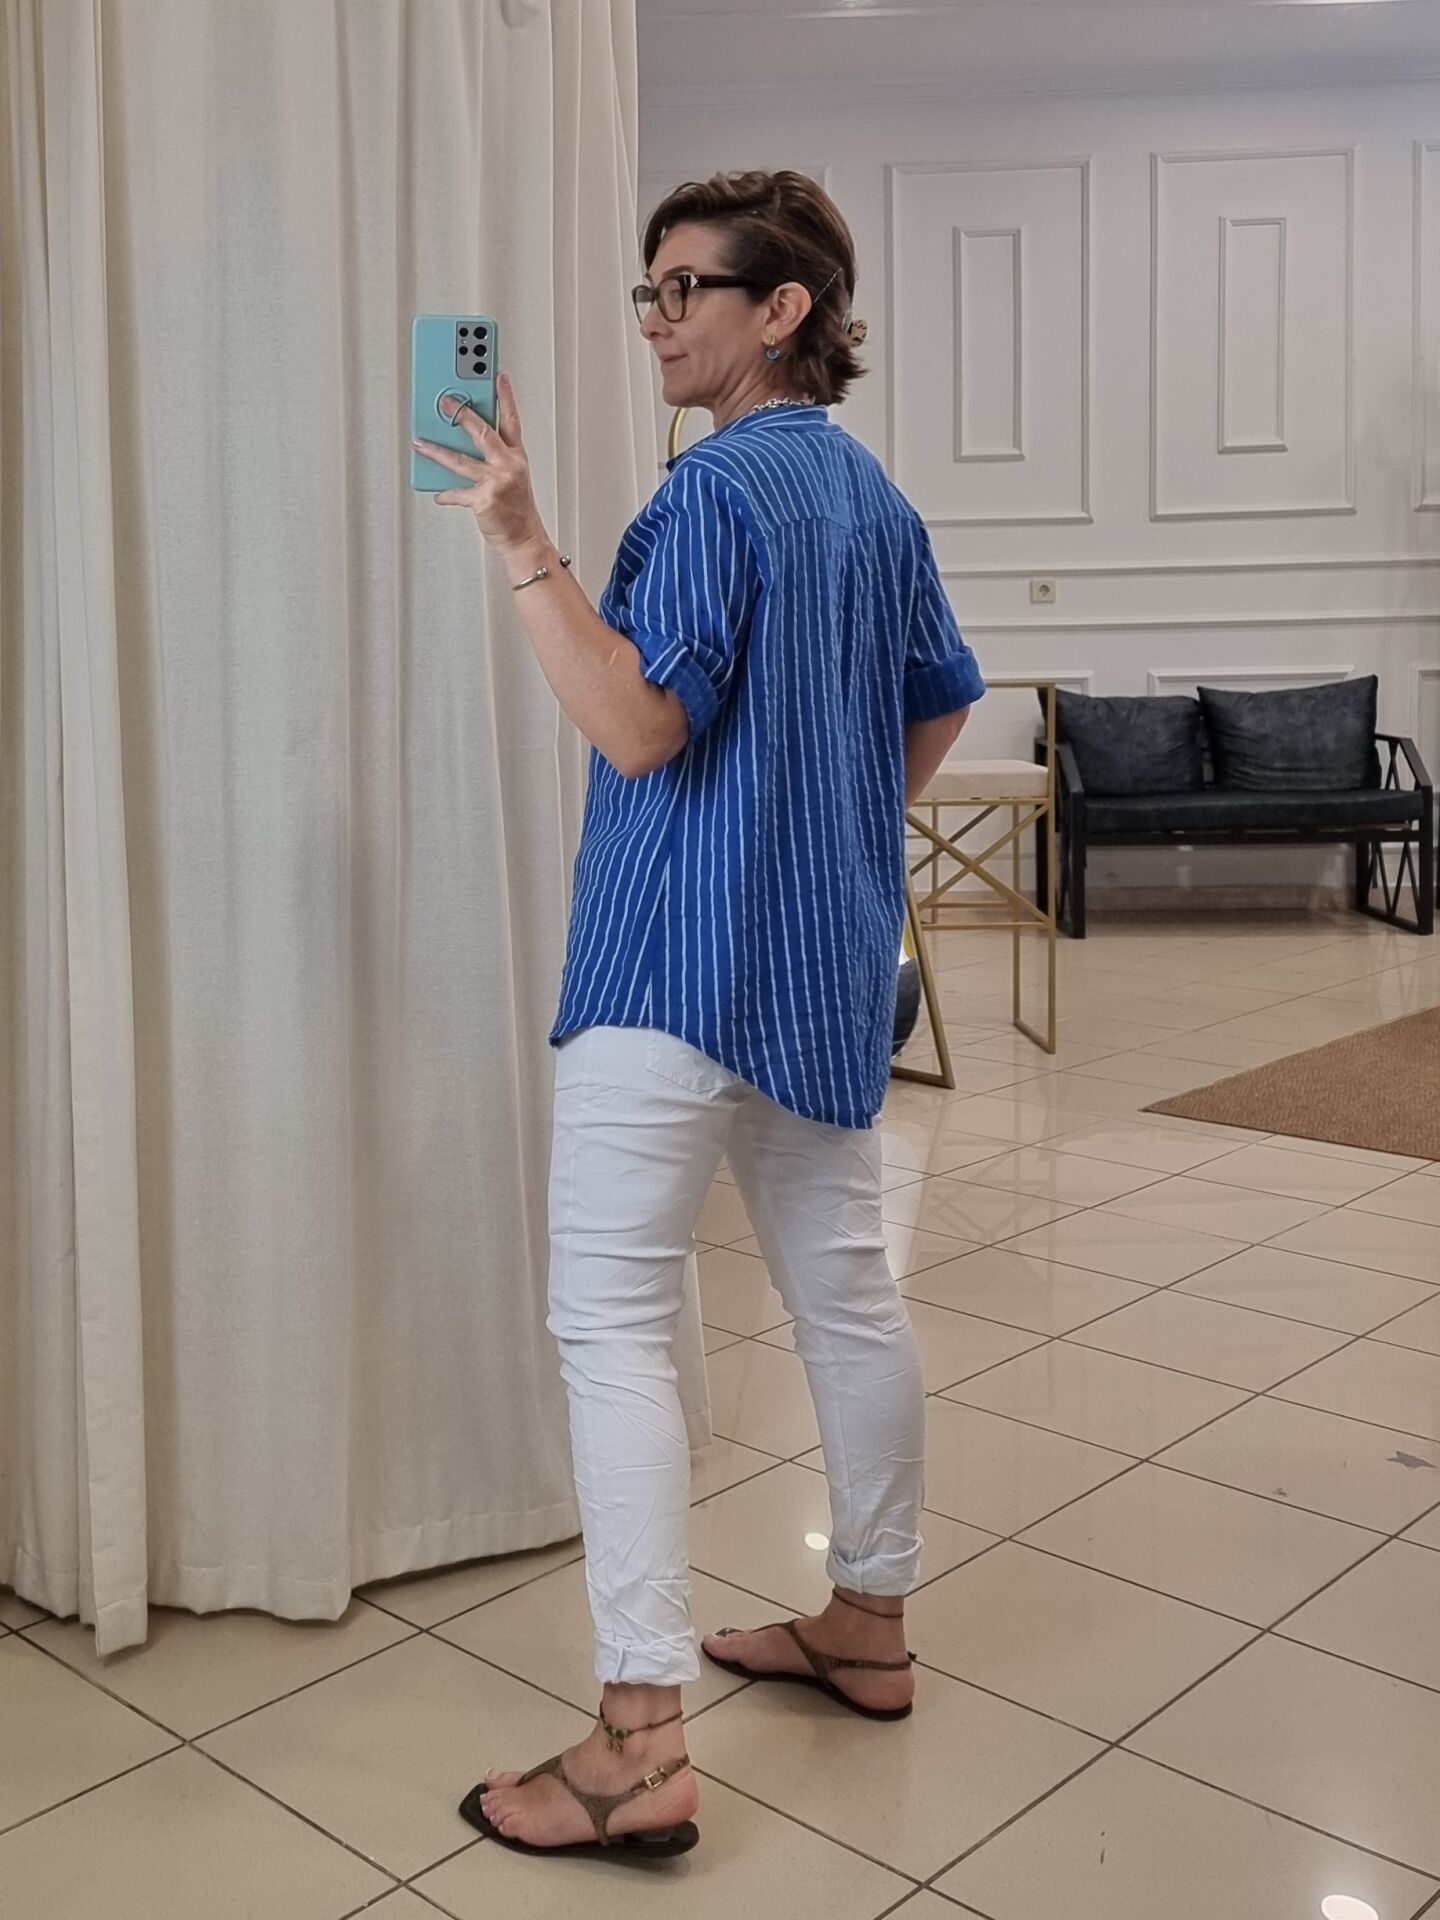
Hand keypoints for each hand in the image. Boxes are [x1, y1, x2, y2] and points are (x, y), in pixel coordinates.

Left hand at [413, 374, 545, 555]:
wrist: (524, 538)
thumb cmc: (516, 508)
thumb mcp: (511, 476)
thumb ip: (491, 456)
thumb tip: (461, 442)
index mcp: (516, 456)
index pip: (511, 420)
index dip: (505, 397)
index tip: (498, 376)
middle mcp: (508, 465)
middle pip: (483, 432)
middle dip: (462, 413)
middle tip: (445, 400)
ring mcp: (497, 482)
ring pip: (461, 461)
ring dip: (436, 451)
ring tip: (419, 443)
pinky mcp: (484, 500)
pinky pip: (458, 493)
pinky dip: (446, 494)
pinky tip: (438, 493)